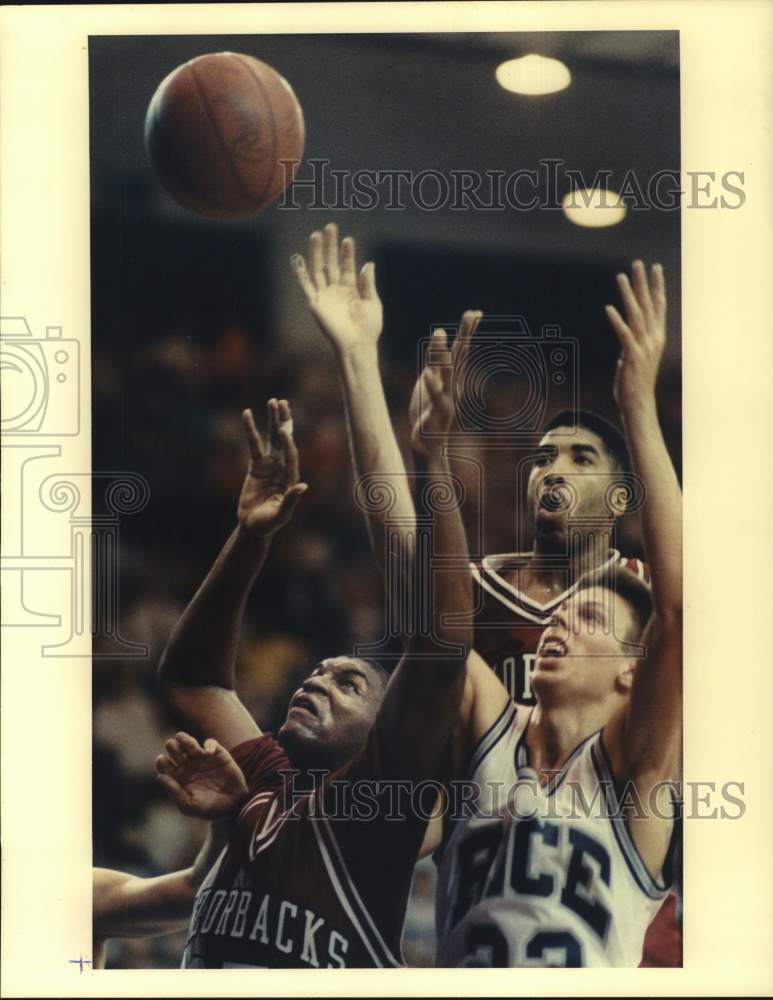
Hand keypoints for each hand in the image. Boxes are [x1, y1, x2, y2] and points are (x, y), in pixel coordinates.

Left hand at [156, 732, 248, 818]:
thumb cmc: (208, 808)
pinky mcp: (217, 754)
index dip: (162, 762)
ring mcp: (202, 758)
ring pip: (190, 744)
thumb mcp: (189, 805)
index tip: (161, 760)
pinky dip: (209, 745)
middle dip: (172, 747)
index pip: (165, 766)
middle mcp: (188, 765)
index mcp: (178, 777)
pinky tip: (207, 752)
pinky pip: (211, 744)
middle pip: (176, 751)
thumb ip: (174, 791)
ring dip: (185, 740)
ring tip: (180, 737)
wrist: (232, 806)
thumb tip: (160, 777)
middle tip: (170, 744)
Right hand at [238, 399, 307, 536]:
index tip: (283, 430)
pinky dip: (250, 430)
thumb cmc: (269, 523)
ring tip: (273, 401)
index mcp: (291, 477)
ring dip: (272, 420)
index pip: (291, 456)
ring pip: (272, 438)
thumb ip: (291, 500)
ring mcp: (270, 464)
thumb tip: (303, 486)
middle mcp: (283, 467)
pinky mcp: (256, 465)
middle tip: (283, 403)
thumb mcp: (281, 514)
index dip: (288, 443)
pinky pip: (253, 444)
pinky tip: (246, 414)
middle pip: (285, 440)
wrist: (254, 526)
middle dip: (284, 422)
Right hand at [291, 222, 382, 355]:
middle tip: (331, 226)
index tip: (348, 239)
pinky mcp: (315, 304)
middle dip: (330, 245)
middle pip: (331, 263)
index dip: (346, 253)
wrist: (357, 345)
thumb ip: (367, 283)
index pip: (347, 266)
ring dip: (317, 253)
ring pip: (318, 269)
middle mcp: (336, 290)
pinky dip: (300, 272)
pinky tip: (297, 258)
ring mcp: (324, 296)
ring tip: (317, 234)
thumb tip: (368, 264)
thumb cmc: (368, 328)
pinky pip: (306, 285)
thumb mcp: (372, 302)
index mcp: (351, 289)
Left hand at [410, 311, 481, 456]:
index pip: (461, 350)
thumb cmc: (429, 412)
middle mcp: (453, 385)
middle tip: (472, 314)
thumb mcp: (429, 382)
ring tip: (439, 332)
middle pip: (460, 356)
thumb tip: (440, 336)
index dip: (467, 331)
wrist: (428, 444)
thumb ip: (434, 362)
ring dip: (443, 354)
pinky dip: (433, 387)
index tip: (476, 312)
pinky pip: (436, 399)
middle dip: (465, 334)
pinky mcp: (437, 414)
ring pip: (446, 374)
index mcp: (451, 377)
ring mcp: (447, 399)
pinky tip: (428, 373)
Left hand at [605, 260, 666, 412]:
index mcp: (656, 337)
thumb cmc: (635, 383)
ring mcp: (644, 347)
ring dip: (628, 294)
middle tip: (638, 263)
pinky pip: (624, 335)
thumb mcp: (636, 359)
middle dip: (643, 282)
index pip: (658, 306)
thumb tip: (626, 345)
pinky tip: (608, 308)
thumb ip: (633, 347)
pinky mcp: (632, 356)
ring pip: (636, 315)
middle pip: (648, 304)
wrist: (639, 404)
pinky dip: (617, 321)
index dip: (657, 286)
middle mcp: (653, 339)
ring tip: (621, 277)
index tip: (656, 268)